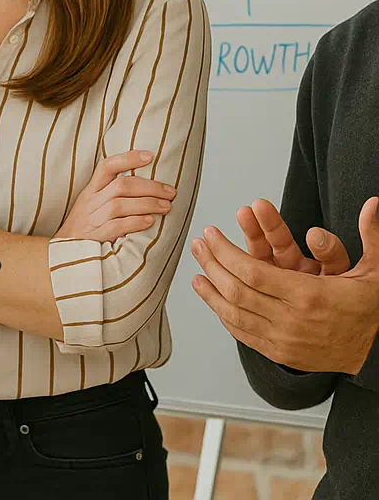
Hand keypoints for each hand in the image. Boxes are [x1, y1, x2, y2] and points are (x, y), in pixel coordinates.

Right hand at [56, 150, 175, 241]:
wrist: (63, 253)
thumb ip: (110, 193)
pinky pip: (116, 227)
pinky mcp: (95, 238)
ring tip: (166, 206)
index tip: (149, 156)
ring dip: (147, 204)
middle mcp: (90, 202)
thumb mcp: (91, 205)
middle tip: (171, 192)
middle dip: (150, 187)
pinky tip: (150, 222)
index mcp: (91, 191)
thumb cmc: (84, 228)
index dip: (127, 158)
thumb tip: (145, 185)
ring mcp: (92, 219)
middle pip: (121, 186)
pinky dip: (135, 222)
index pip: (107, 167)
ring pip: (119, 204)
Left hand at [192, 197, 378, 375]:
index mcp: (310, 295)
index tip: (211, 234)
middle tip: (198, 245)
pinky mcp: (281, 354)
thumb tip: (373, 204)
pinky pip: (243, 333)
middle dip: (212, 264)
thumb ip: (371, 236)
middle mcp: (293, 319)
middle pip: (238, 291)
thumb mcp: (375, 271)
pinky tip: (214, 299)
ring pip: (235, 314)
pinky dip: (225, 315)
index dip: (226, 252)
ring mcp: (284, 340)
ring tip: (196, 272)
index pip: (253, 272)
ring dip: (211, 292)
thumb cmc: (371, 308)